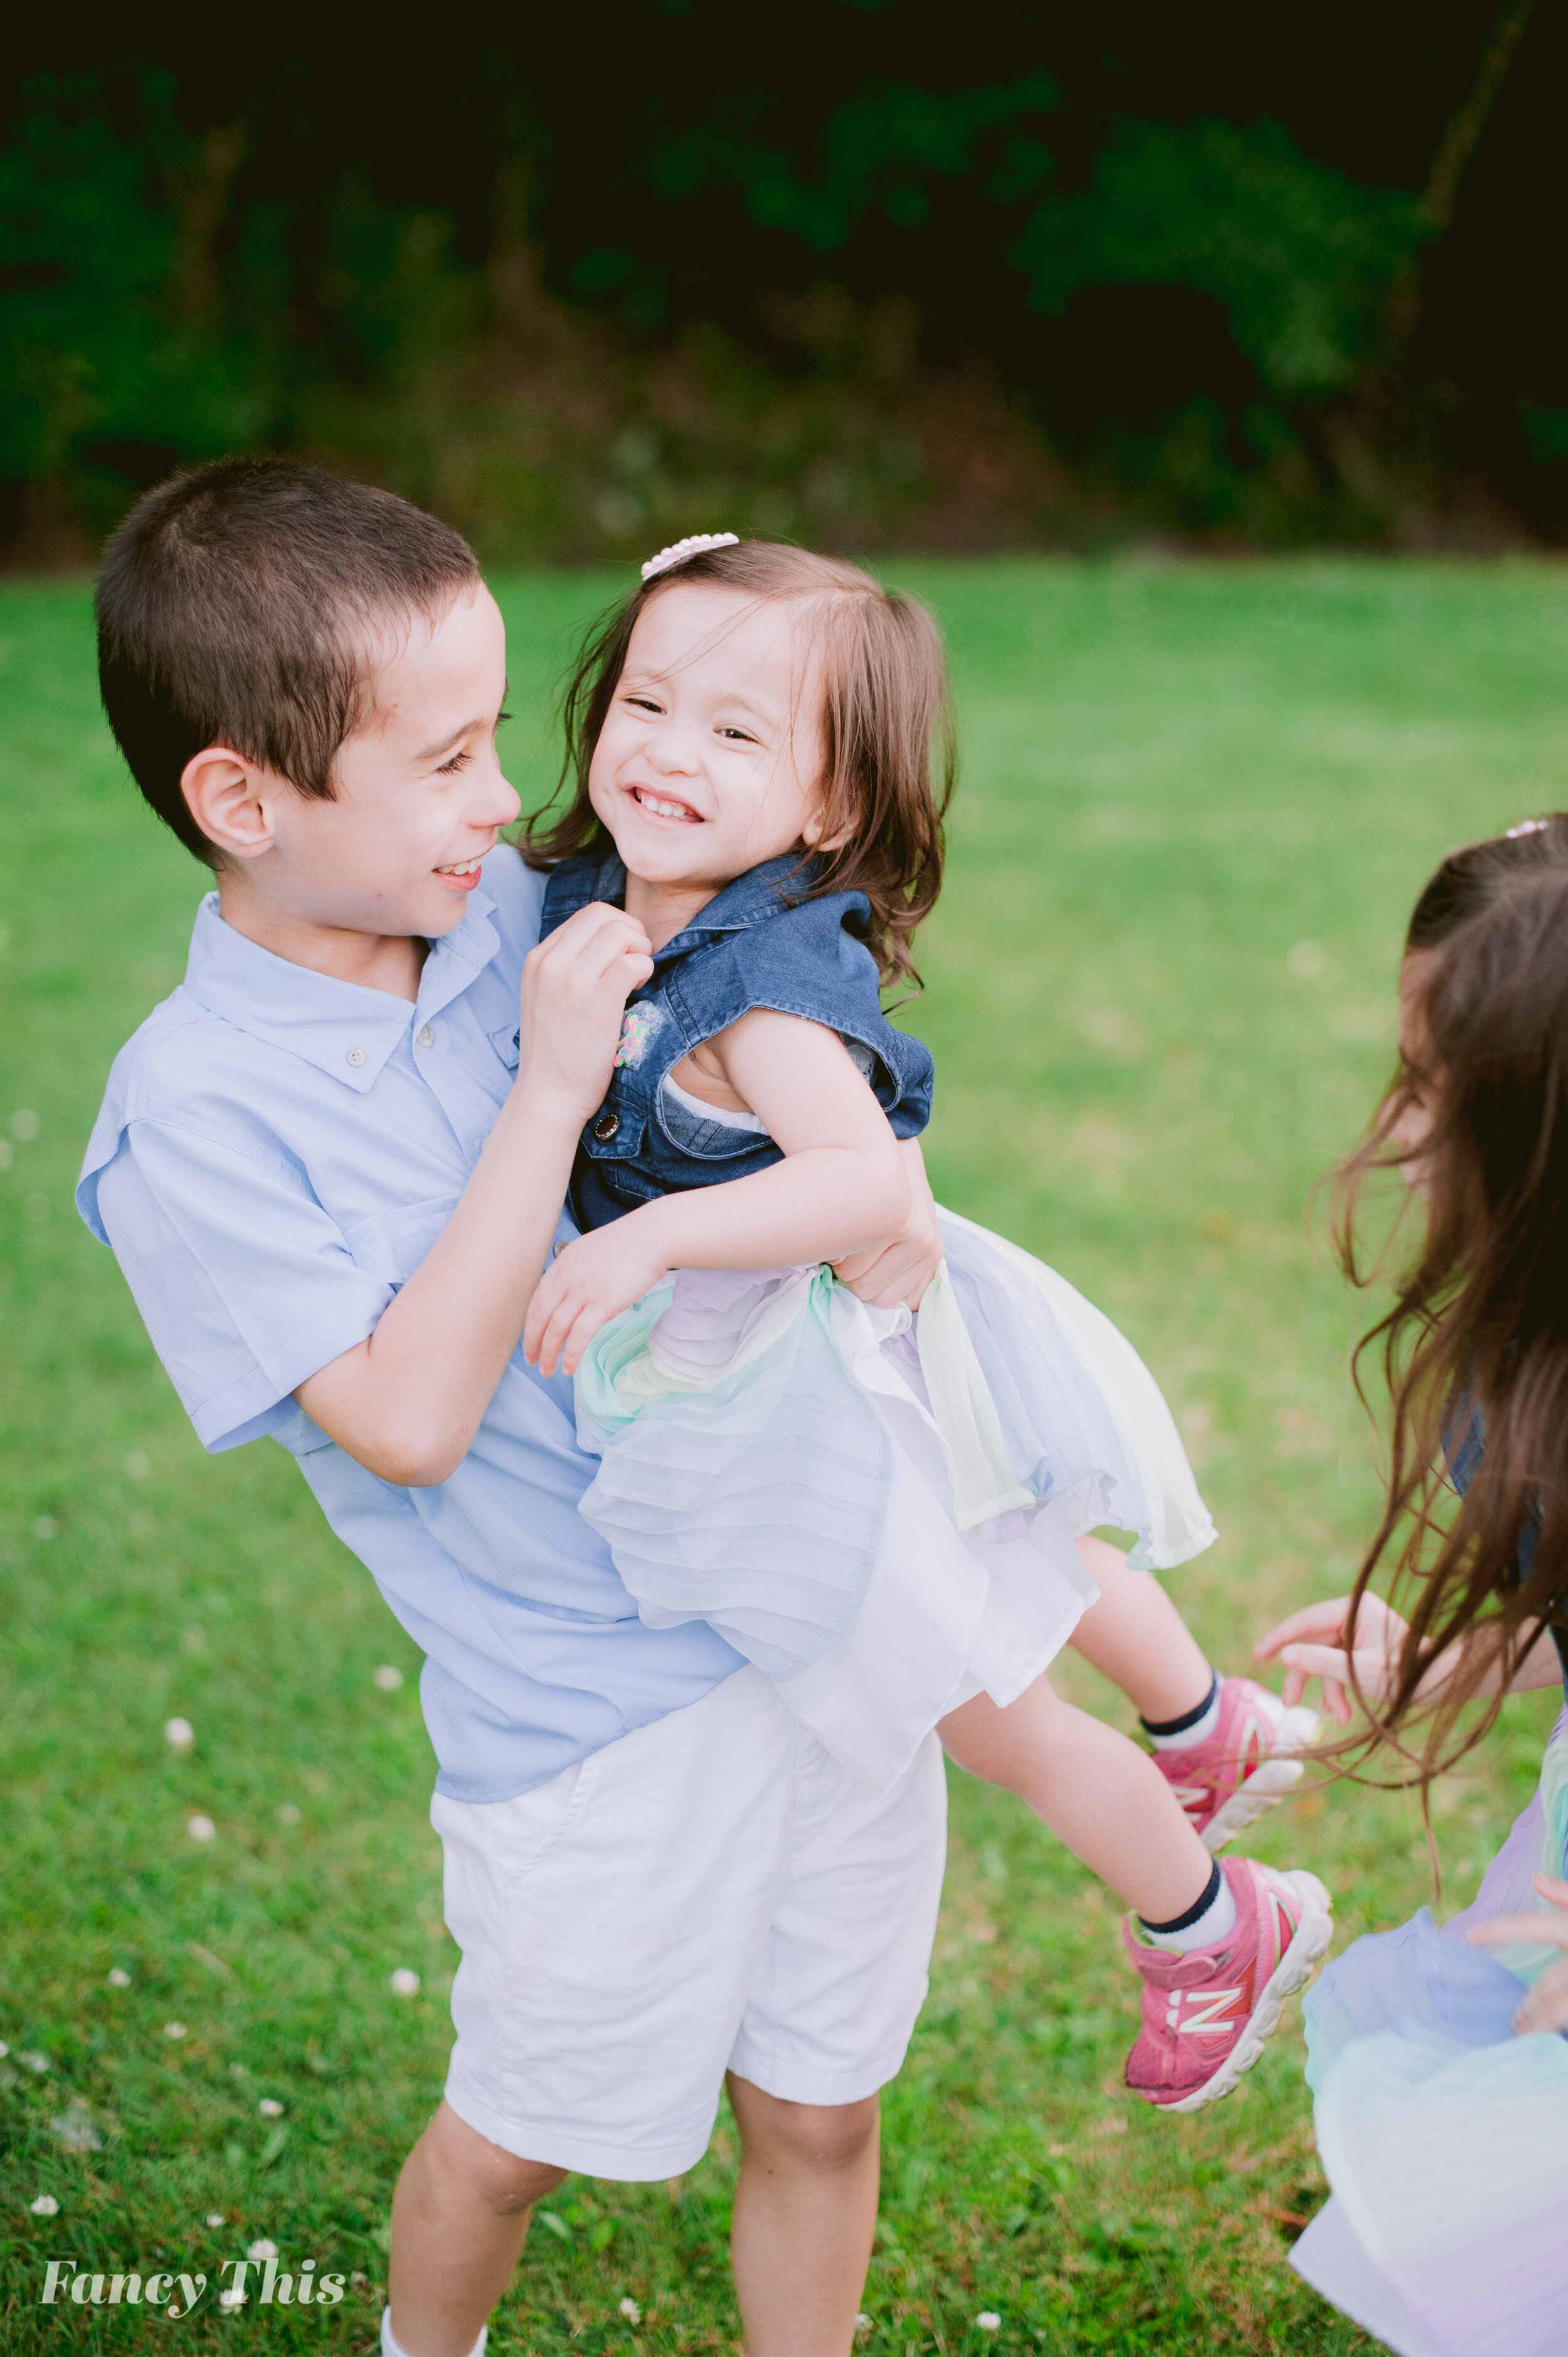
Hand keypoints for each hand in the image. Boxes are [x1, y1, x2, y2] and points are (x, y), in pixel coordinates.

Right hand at [516, 901, 652, 1127]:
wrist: (548, 1095)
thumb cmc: (557, 1051)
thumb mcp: (546, 997)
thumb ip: (567, 966)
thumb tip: (609, 941)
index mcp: (538, 959)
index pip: (587, 915)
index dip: (617, 927)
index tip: (623, 954)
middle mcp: (550, 964)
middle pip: (604, 915)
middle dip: (632, 932)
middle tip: (637, 962)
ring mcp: (571, 983)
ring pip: (621, 933)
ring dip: (640, 951)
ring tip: (637, 979)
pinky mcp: (596, 1005)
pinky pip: (634, 964)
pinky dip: (644, 971)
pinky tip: (638, 992)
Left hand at [523, 1212, 674, 1377]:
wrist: (653, 1236)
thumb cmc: (629, 1243)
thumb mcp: (590, 1251)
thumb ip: (576, 1271)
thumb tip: (571, 1292)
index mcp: (562, 1264)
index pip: (536, 1300)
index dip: (530, 1325)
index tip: (530, 1341)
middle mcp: (566, 1277)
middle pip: (540, 1317)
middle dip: (533, 1343)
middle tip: (533, 1361)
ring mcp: (583, 1291)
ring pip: (556, 1329)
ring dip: (549, 1354)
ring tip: (549, 1371)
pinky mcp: (603, 1304)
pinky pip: (579, 1335)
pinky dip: (571, 1355)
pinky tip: (569, 1368)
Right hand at [832, 1138, 941, 1307]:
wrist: (875, 1135)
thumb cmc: (881, 1184)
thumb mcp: (901, 1223)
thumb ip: (897, 1262)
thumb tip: (885, 1306)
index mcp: (930, 1252)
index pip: (890, 1303)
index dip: (866, 1283)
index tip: (861, 1258)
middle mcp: (926, 1244)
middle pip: (869, 1294)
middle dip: (850, 1273)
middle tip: (850, 1238)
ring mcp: (912, 1232)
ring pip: (852, 1279)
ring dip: (837, 1259)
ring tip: (844, 1226)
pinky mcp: (895, 1219)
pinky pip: (844, 1259)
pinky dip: (831, 1246)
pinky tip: (838, 1218)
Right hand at [1253, 1594, 1410, 1725]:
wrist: (1444, 1683)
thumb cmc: (1405, 1674)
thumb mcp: (1357, 1671)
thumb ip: (1318, 1661)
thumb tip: (1285, 1655)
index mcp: (1354, 1608)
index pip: (1306, 1621)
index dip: (1279, 1638)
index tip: (1258, 1655)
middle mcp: (1355, 1615)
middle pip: (1314, 1644)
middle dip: (1307, 1677)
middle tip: (1289, 1702)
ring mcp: (1361, 1632)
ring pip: (1327, 1660)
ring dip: (1329, 1690)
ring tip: (1339, 1717)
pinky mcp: (1366, 1648)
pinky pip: (1341, 1666)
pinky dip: (1340, 1688)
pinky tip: (1343, 1711)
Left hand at [1469, 1872, 1567, 2033]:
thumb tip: (1536, 1879)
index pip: (1531, 1925)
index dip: (1499, 1930)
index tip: (1469, 1936)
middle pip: (1546, 1988)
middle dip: (1529, 2008)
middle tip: (1514, 2023)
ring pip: (1560, 2010)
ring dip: (1544, 2024)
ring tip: (1529, 2033)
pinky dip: (1563, 2028)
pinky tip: (1556, 2039)